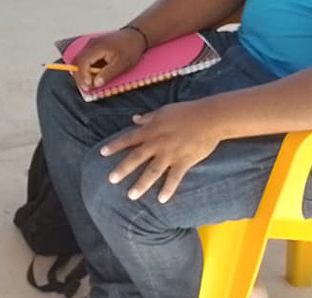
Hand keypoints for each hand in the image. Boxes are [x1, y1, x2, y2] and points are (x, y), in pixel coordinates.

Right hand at [68, 28, 146, 91]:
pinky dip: (87, 70)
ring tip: (90, 84)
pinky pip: (85, 60)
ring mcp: (91, 46)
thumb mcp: (123, 64)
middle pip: (77, 62)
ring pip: (80, 61)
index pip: (82, 62)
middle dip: (79, 76)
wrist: (136, 36)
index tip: (88, 86)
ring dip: (82, 74)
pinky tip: (94, 77)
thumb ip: (108, 74)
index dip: (82, 75)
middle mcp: (91, 45)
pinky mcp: (93, 48)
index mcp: (97, 47)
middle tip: (86, 88)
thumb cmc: (131, 49)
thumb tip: (95, 83)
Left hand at [100, 101, 223, 203]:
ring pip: (152, 171)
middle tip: (111, 180)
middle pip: (136, 158)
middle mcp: (157, 143)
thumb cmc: (186, 112)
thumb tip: (134, 119)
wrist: (209, 118)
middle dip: (123, 169)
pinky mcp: (184, 161)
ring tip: (131, 196)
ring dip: (141, 184)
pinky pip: (174, 178)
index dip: (115, 146)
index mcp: (151, 130)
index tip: (102, 153)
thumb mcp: (164, 111)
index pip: (129, 139)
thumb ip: (148, 117)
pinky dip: (168, 189)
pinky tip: (161, 199)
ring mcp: (170, 154)